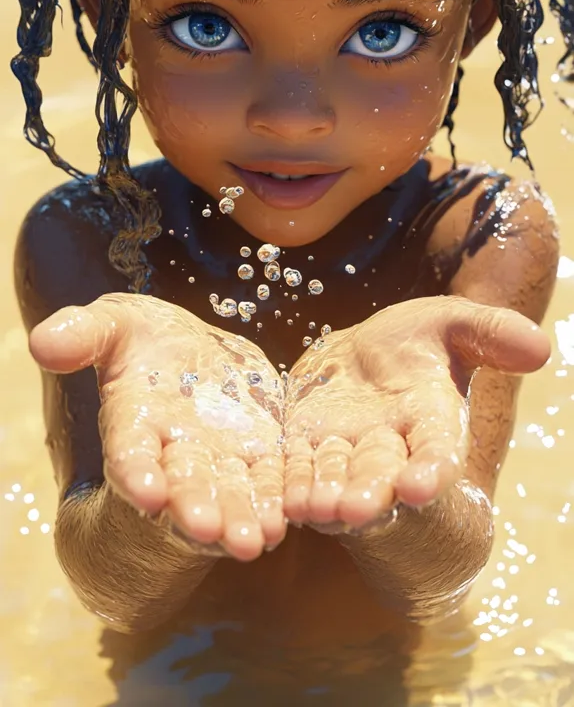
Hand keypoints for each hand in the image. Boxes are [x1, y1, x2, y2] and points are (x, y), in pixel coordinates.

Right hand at [30, 294, 285, 560]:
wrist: (194, 351)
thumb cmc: (144, 339)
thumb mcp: (117, 323)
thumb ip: (84, 333)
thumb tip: (42, 343)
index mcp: (134, 423)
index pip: (130, 454)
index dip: (137, 474)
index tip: (147, 494)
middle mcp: (173, 453)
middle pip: (183, 487)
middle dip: (194, 508)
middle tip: (206, 529)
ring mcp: (217, 460)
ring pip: (229, 495)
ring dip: (239, 519)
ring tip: (252, 541)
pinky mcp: (258, 456)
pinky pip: (268, 482)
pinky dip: (274, 501)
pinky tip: (283, 520)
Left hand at [283, 295, 548, 529]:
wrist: (360, 355)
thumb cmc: (414, 343)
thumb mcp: (448, 324)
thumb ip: (489, 332)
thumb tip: (541, 348)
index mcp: (431, 419)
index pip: (437, 449)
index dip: (431, 469)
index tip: (421, 486)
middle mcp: (390, 446)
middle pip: (381, 475)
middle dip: (371, 493)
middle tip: (357, 510)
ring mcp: (344, 452)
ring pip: (334, 479)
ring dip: (323, 496)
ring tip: (313, 508)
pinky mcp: (302, 447)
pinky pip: (291, 470)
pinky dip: (284, 487)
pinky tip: (276, 502)